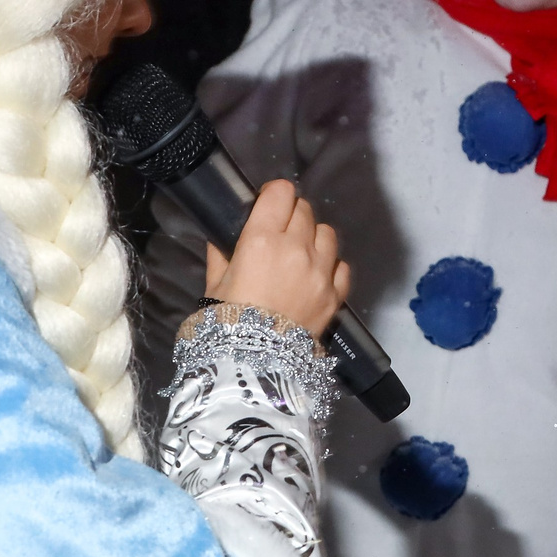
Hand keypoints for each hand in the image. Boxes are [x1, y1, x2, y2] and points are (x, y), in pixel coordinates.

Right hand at [203, 179, 350, 336]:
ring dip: (314, 237)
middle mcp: (296, 248)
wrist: (256, 364)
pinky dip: (331, 266)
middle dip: (292, 215)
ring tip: (301, 253)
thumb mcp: (215, 285)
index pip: (281, 192)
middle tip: (280, 232)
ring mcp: (321, 271)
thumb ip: (220, 255)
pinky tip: (317, 275)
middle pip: (305, 210)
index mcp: (262, 239)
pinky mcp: (336, 294)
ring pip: (327, 233)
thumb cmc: (227, 321)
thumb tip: (219, 238)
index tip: (268, 203)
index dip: (275, 194)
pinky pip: (342, 265)